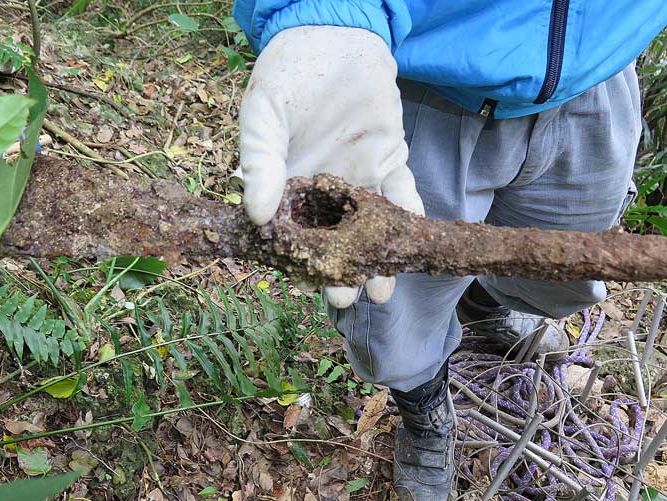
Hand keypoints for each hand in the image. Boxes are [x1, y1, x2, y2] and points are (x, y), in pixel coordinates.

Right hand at [238, 25, 423, 307]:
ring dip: (377, 258)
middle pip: (334, 239)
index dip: (299, 260)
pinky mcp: (390, 159)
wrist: (334, 35)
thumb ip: (260, 160)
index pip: (294, 231)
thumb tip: (256, 214)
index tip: (305, 285)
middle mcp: (326, 188)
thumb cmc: (288, 72)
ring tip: (381, 292)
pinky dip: (408, 219)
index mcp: (290, 183)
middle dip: (341, 271)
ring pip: (370, 228)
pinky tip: (410, 245)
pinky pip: (402, 194)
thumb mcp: (263, 113)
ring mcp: (360, 176)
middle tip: (345, 299)